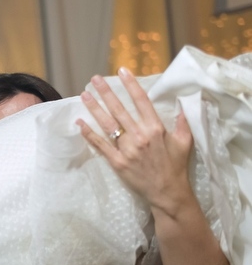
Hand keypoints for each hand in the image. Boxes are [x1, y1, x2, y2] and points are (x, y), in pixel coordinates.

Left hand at [77, 68, 193, 215]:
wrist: (167, 193)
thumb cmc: (176, 166)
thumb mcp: (185, 141)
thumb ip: (182, 122)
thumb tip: (183, 103)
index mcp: (156, 128)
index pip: (141, 101)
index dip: (131, 85)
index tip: (121, 71)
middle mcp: (140, 136)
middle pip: (119, 109)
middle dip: (106, 93)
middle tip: (95, 79)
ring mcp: (127, 149)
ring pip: (108, 124)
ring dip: (94, 108)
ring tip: (84, 95)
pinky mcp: (117, 162)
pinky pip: (101, 145)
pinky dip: (89, 133)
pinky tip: (79, 123)